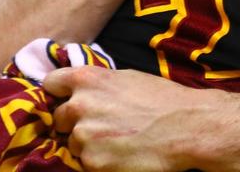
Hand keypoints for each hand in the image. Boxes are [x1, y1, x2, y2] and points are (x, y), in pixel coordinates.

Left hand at [45, 67, 214, 171]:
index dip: (59, 93)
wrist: (188, 127)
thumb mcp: (129, 78)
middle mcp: (79, 106)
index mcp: (88, 79)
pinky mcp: (92, 162)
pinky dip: (100, 160)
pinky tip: (121, 154)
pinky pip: (85, 162)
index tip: (68, 99)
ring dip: (89, 143)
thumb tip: (82, 90)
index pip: (51, 83)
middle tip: (103, 125)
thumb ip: (99, 84)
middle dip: (76, 122)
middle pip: (60, 117)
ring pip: (73, 142)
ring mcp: (83, 136)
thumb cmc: (164, 100)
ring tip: (118, 141)